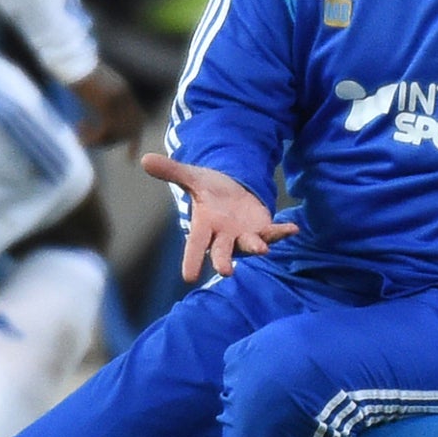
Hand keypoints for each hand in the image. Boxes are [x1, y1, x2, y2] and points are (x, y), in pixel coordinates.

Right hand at [71, 63, 143, 156]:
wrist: (71, 58)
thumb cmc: (76, 69)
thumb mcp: (93, 85)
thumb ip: (100, 99)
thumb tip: (97, 114)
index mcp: (124, 90)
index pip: (138, 119)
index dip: (134, 140)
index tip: (130, 159)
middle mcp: (125, 96)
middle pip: (128, 131)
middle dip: (110, 142)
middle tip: (87, 139)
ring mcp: (118, 100)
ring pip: (115, 134)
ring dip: (97, 140)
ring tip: (77, 131)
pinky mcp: (107, 103)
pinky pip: (104, 131)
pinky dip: (91, 138)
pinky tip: (78, 138)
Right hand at [141, 154, 298, 280]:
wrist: (234, 192)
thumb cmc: (210, 190)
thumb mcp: (192, 177)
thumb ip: (172, 171)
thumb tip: (145, 158)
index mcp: (205, 225)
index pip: (195, 244)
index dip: (192, 260)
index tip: (188, 278)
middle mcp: (224, 236)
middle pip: (222, 251)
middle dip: (224, 261)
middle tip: (226, 271)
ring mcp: (244, 236)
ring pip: (249, 245)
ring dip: (255, 246)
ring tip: (262, 248)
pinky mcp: (262, 230)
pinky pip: (272, 233)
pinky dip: (281, 232)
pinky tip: (292, 228)